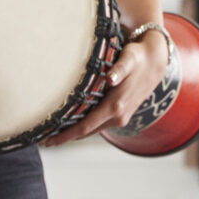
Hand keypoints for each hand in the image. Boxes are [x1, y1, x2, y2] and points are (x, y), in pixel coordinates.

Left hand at [45, 30, 170, 145]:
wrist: (155, 61)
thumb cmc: (138, 58)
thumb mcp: (129, 59)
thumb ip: (119, 69)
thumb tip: (111, 78)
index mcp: (116, 107)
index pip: (85, 127)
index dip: (65, 135)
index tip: (47, 140)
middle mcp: (118, 116)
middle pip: (85, 132)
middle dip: (64, 137)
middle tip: (43, 139)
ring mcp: (120, 118)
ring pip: (91, 129)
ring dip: (73, 133)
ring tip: (53, 132)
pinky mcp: (120, 114)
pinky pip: (97, 124)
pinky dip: (83, 126)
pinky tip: (71, 123)